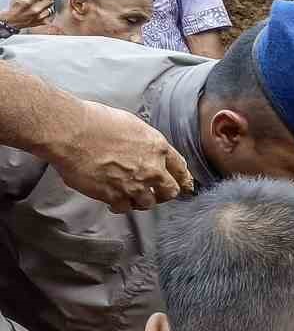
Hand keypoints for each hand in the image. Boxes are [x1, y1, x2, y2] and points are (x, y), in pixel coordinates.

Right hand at [2, 0, 53, 28]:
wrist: (13, 21)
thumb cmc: (15, 7)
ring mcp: (40, 16)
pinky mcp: (44, 22)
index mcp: (27, 1)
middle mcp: (35, 9)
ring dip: (52, 2)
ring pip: (52, 6)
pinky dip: (50, 9)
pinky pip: (51, 13)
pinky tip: (45, 8)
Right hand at [47, 99, 193, 211]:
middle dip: (165, 194)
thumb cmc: (95, 122)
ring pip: (148, 203)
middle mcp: (152, 169)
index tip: (186, 185)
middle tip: (157, 194)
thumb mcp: (131, 125)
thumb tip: (144, 151)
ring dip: (141, 200)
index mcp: (158, 147)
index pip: (180, 168)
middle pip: (170, 191)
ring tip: (130, 195)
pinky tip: (113, 201)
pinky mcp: (115, 196)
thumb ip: (145, 143)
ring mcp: (135, 185)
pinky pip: (124, 208)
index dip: (184, 179)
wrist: (72, 132)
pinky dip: (120, 206)